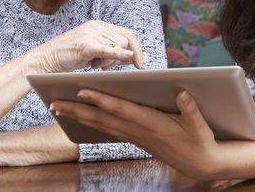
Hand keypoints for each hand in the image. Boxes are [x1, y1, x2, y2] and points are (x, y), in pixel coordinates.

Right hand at [30, 20, 143, 72]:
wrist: (45, 59)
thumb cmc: (68, 57)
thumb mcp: (93, 52)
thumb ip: (111, 51)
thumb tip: (132, 57)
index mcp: (99, 25)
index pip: (127, 34)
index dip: (137, 49)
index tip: (141, 64)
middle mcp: (96, 26)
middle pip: (125, 41)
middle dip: (122, 57)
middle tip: (106, 66)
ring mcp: (91, 33)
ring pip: (117, 46)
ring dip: (110, 61)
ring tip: (93, 63)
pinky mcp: (85, 44)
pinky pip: (108, 49)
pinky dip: (119, 53)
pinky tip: (126, 57)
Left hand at [49, 90, 228, 179]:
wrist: (201, 165)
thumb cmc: (200, 142)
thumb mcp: (199, 126)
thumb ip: (190, 109)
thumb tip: (182, 91)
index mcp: (152, 124)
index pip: (121, 109)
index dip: (101, 99)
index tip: (82, 90)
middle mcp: (138, 131)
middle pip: (102, 119)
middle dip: (77, 110)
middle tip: (53, 103)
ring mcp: (135, 136)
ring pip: (101, 125)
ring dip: (79, 116)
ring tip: (59, 108)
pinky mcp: (136, 138)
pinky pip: (108, 129)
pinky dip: (92, 122)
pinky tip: (82, 118)